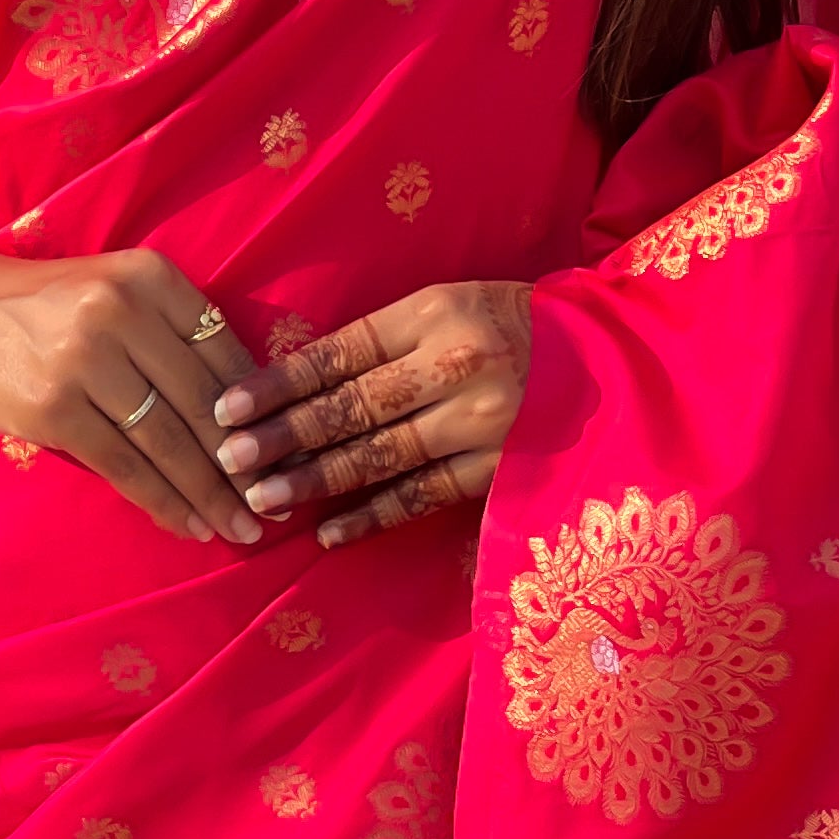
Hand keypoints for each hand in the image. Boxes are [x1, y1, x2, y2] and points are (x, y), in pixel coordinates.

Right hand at [0, 241, 265, 547]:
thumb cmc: (42, 306)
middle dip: (243, 464)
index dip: (260, 412)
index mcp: (151, 277)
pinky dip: (160, 500)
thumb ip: (171, 334)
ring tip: (239, 528)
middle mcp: (123, 310)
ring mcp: (85, 360)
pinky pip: (122, 465)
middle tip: (273, 507)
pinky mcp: (52, 408)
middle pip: (202, 402)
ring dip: (208, 494)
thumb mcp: (113, 290)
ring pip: (167, 441)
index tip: (285, 454)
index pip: (225, 352)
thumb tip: (244, 414)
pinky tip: (186, 524)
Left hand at [211, 281, 533, 548]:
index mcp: (435, 312)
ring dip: (317, 480)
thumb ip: (384, 341)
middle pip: (354, 405)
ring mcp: (481, 420)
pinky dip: (374, 515)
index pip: (340, 353)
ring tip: (265, 498)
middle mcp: (457, 364)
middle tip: (231, 460)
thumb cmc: (511, 325)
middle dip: (285, 436)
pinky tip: (331, 532)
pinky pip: (423, 495)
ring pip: (382, 454)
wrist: (610, 359)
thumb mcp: (449, 306)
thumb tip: (298, 384)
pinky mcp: (500, 466)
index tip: (228, 408)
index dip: (279, 383)